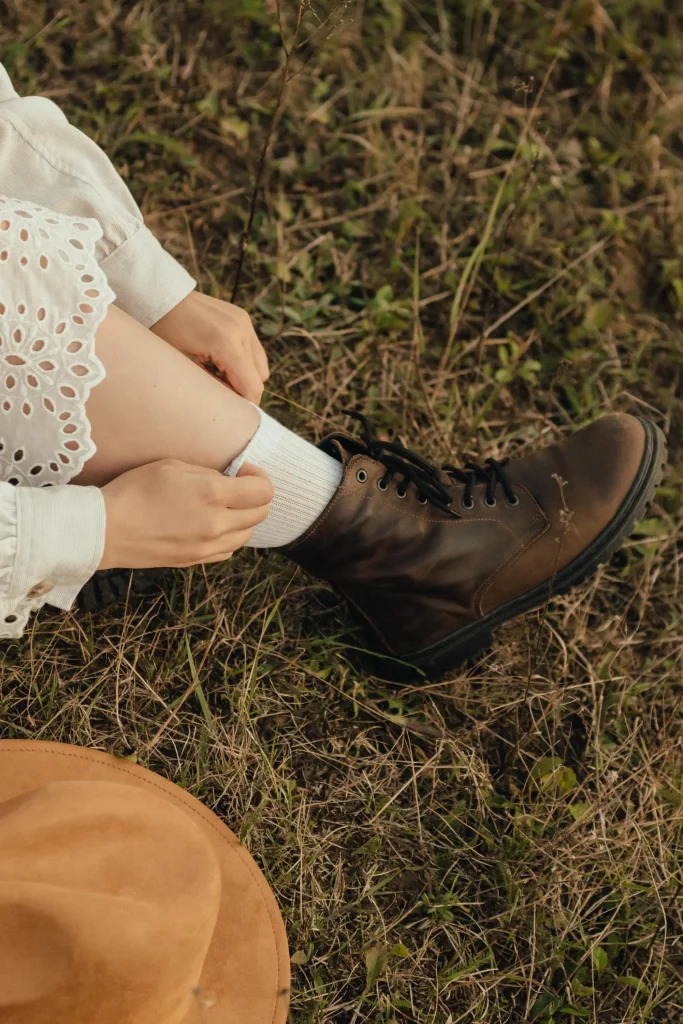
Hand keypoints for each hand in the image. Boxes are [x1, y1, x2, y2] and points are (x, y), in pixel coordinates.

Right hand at [99, 460, 272, 569]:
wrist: (105, 530)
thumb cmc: (134, 490)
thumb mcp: (171, 466)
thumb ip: (207, 472)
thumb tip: (227, 480)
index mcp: (212, 495)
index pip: (263, 491)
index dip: (258, 477)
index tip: (243, 472)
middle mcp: (216, 524)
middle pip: (261, 513)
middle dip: (255, 496)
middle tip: (236, 486)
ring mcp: (207, 547)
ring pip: (247, 534)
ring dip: (243, 518)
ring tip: (222, 506)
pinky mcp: (196, 561)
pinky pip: (228, 550)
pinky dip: (228, 537)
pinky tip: (210, 525)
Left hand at [151, 291, 268, 404]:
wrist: (160, 298)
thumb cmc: (164, 333)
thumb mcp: (184, 366)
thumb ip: (213, 387)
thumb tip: (233, 406)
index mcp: (225, 341)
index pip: (252, 385)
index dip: (245, 404)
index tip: (232, 415)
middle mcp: (241, 329)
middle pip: (259, 377)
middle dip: (244, 390)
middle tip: (220, 394)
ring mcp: (244, 321)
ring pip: (260, 365)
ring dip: (245, 376)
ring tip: (219, 375)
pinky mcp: (243, 318)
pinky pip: (254, 350)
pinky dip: (244, 362)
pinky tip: (222, 362)